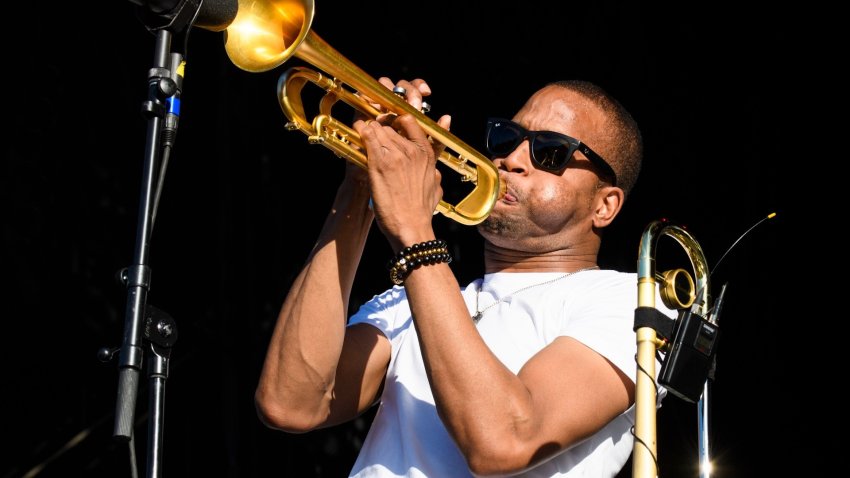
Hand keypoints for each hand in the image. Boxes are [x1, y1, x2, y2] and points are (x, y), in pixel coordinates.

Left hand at [351, 78, 451, 250]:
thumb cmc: (421, 211)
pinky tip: (357, 130)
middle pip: (391, 125)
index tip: (389, 125)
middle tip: (371, 130)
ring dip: (369, 130)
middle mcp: (412, 150)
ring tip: (362, 132)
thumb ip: (436, 174)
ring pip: (378, 129)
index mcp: (426, 153)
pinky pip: (368, 136)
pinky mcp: (380, 163)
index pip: (410, 121)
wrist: (411, 227)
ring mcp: (396, 155)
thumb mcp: (436, 184)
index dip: (397, 120)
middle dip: (380, 126)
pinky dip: (361, 131)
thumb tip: (437, 168)